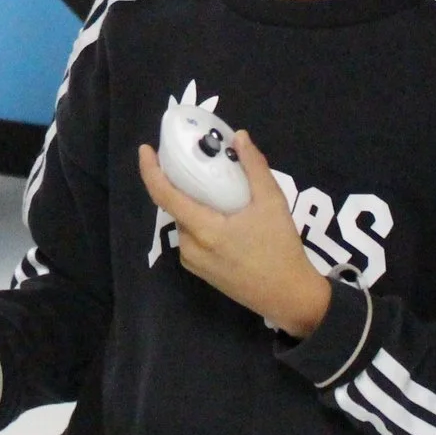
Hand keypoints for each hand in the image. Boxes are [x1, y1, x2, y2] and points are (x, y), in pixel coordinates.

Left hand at [139, 129, 331, 335]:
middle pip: (175, 207)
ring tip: (215, 186)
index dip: (150, 170)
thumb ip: (255, 167)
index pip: (164, 196)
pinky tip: (221, 213)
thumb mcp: (273, 203)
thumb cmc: (280, 249)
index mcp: (203, 230)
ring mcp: (193, 263)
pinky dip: (200, 221)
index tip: (145, 150)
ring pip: (185, 223)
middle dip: (181, 183)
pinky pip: (192, 238)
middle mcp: (190, 247)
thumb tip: (239, 136)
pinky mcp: (201, 272)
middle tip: (197, 163)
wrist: (290, 298)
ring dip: (193, 203)